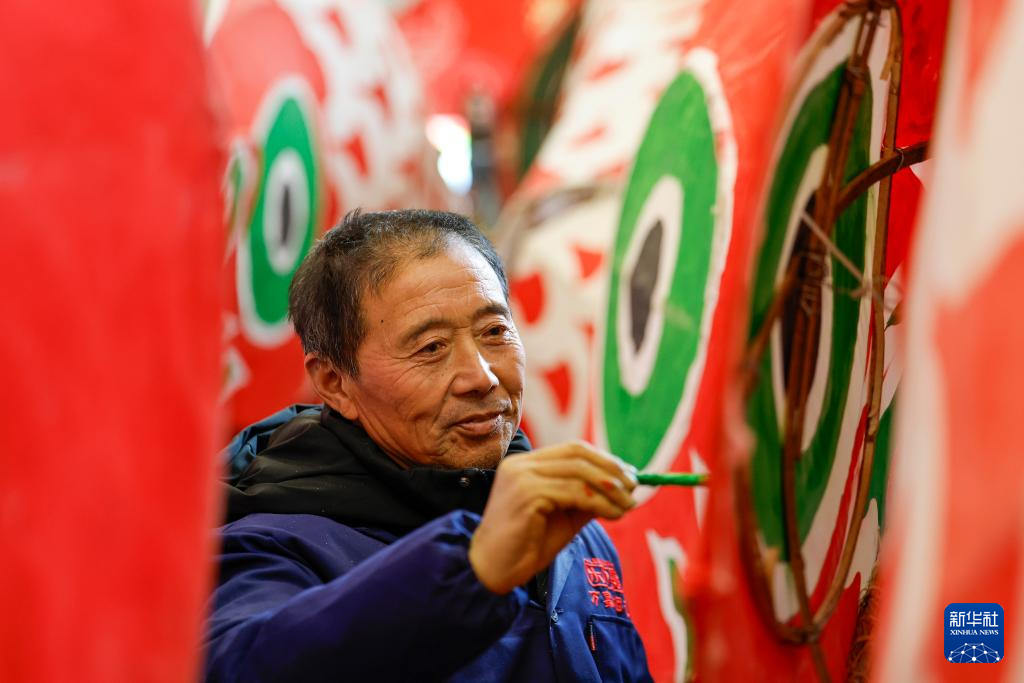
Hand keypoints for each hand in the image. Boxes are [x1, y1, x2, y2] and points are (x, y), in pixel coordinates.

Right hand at [468, 441, 636, 594]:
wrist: (493, 570)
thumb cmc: (527, 545)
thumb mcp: (564, 515)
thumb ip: (586, 496)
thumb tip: (623, 485)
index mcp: (526, 464)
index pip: (572, 449)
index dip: (604, 459)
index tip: (628, 476)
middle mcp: (522, 464)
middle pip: (578, 454)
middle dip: (611, 470)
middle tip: (634, 489)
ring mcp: (522, 477)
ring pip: (579, 473)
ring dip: (610, 489)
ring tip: (628, 506)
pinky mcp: (527, 495)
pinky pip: (574, 493)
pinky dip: (599, 502)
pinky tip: (613, 514)